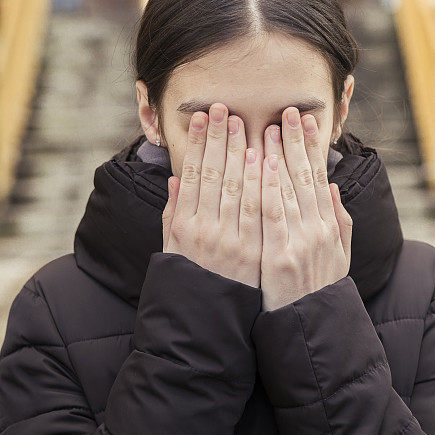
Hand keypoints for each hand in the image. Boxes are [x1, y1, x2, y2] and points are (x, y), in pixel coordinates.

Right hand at [161, 103, 262, 286]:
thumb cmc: (190, 284)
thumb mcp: (172, 249)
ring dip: (240, 152)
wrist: (206, 325)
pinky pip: (258, 210)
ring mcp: (230, 241)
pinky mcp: (253, 252)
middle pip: (214, 174)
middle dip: (219, 138)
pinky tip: (261, 158)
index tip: (201, 117)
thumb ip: (174, 214)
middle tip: (223, 109)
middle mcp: (204, 230)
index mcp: (183, 226)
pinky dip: (260, 182)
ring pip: (236, 187)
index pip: (192, 175)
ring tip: (243, 123)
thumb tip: (177, 178)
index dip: (197, 143)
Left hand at [259, 106, 352, 310]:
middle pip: (305, 177)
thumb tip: (330, 185)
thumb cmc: (320, 290)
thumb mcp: (339, 255)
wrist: (311, 327)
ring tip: (270, 127)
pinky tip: (262, 163)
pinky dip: (268, 186)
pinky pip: (272, 214)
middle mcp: (318, 229)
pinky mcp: (280, 256)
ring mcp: (300, 242)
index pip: (318, 178)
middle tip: (289, 111)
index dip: (311, 147)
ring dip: (278, 156)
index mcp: (330, 226)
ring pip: (288, 189)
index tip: (305, 121)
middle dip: (296, 141)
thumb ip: (338, 220)